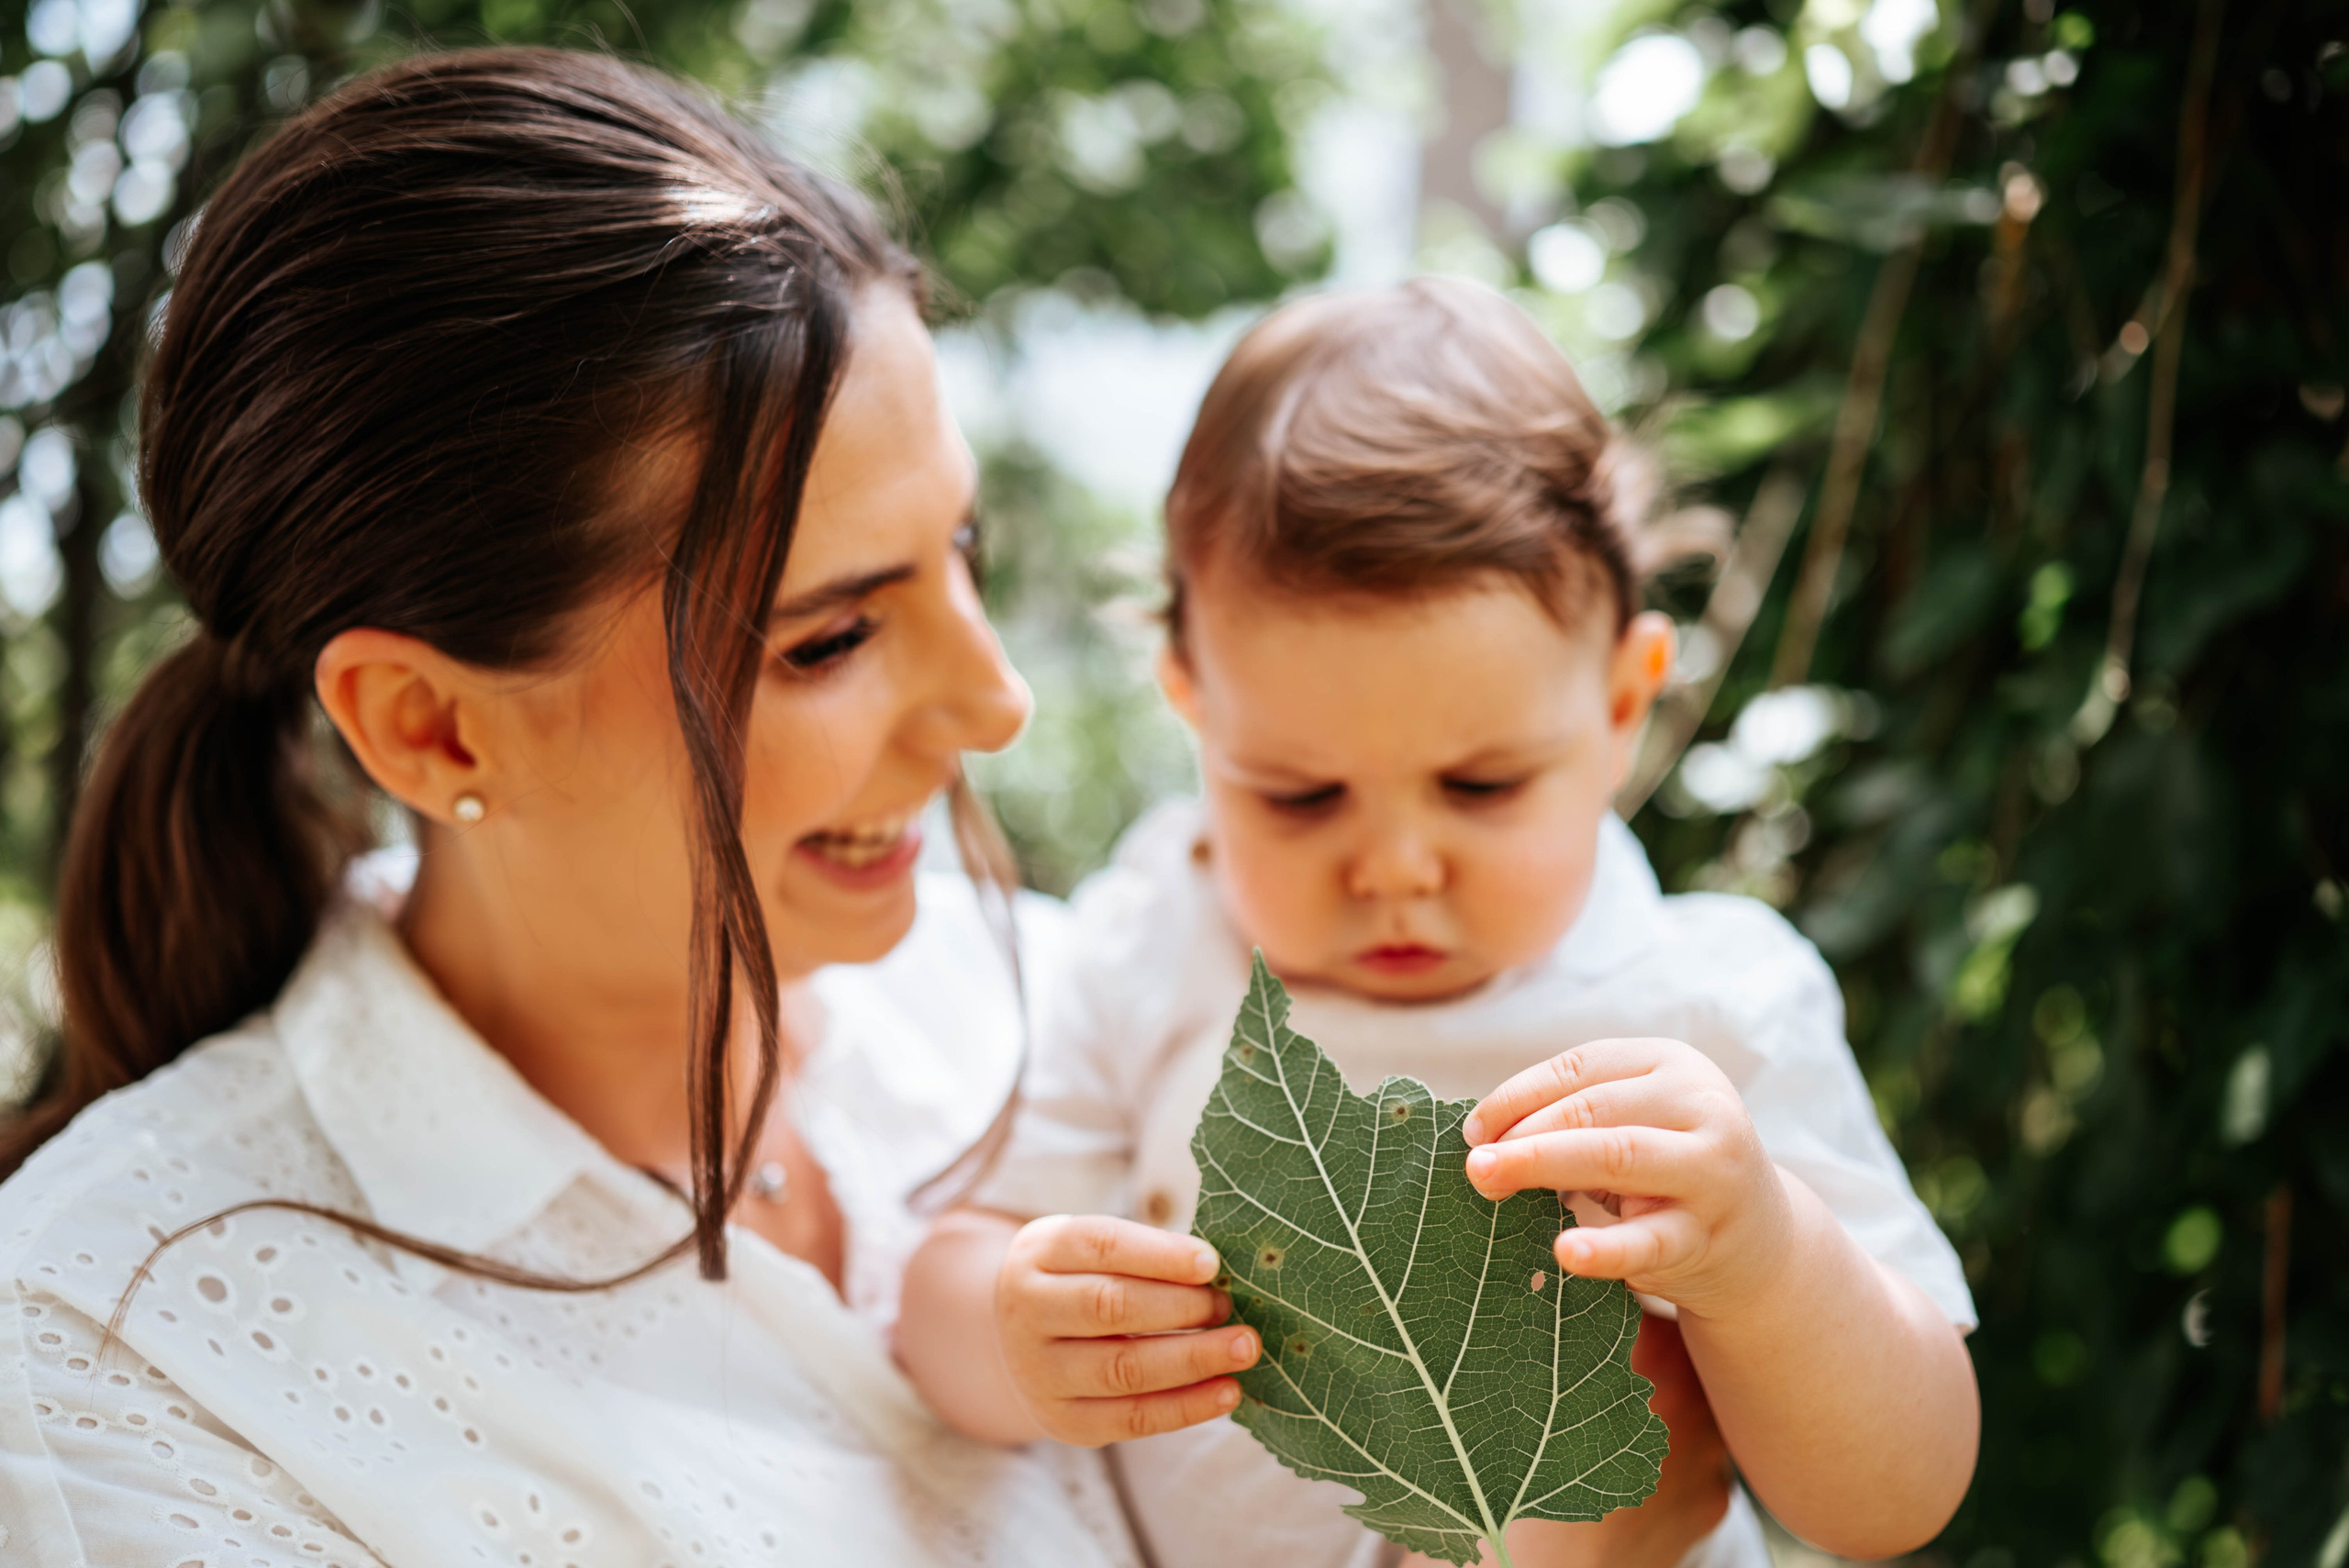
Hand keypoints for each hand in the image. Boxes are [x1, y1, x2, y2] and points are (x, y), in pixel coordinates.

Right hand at [995, 1214, 1260, 1445]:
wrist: (1018, 1342)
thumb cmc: (1080, 1281)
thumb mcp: (1091, 1251)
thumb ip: (1146, 1255)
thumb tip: (1220, 1274)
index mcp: (1039, 1252)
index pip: (1102, 1246)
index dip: (1160, 1255)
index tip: (1211, 1264)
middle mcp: (1028, 1310)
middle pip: (1109, 1306)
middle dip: (1180, 1307)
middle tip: (1229, 1306)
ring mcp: (1039, 1372)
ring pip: (1122, 1368)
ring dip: (1193, 1359)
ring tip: (1243, 1348)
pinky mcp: (1063, 1422)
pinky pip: (1131, 1420)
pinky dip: (1186, 1407)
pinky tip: (1227, 1393)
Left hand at [1460, 1038, 1792, 1319]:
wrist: (1760, 1240)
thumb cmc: (1666, 1171)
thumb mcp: (1631, 1126)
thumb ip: (1571, 1118)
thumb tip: (1479, 1137)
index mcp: (1672, 1064)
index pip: (1580, 1069)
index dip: (1517, 1095)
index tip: (1472, 1130)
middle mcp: (1700, 1105)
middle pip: (1592, 1109)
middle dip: (1522, 1134)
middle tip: (1471, 1164)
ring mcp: (1711, 1170)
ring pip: (1617, 1155)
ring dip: (1542, 1165)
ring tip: (1486, 1181)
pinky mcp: (1709, 1234)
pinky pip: (1648, 1241)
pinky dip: (1604, 1248)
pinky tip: (1565, 1252)